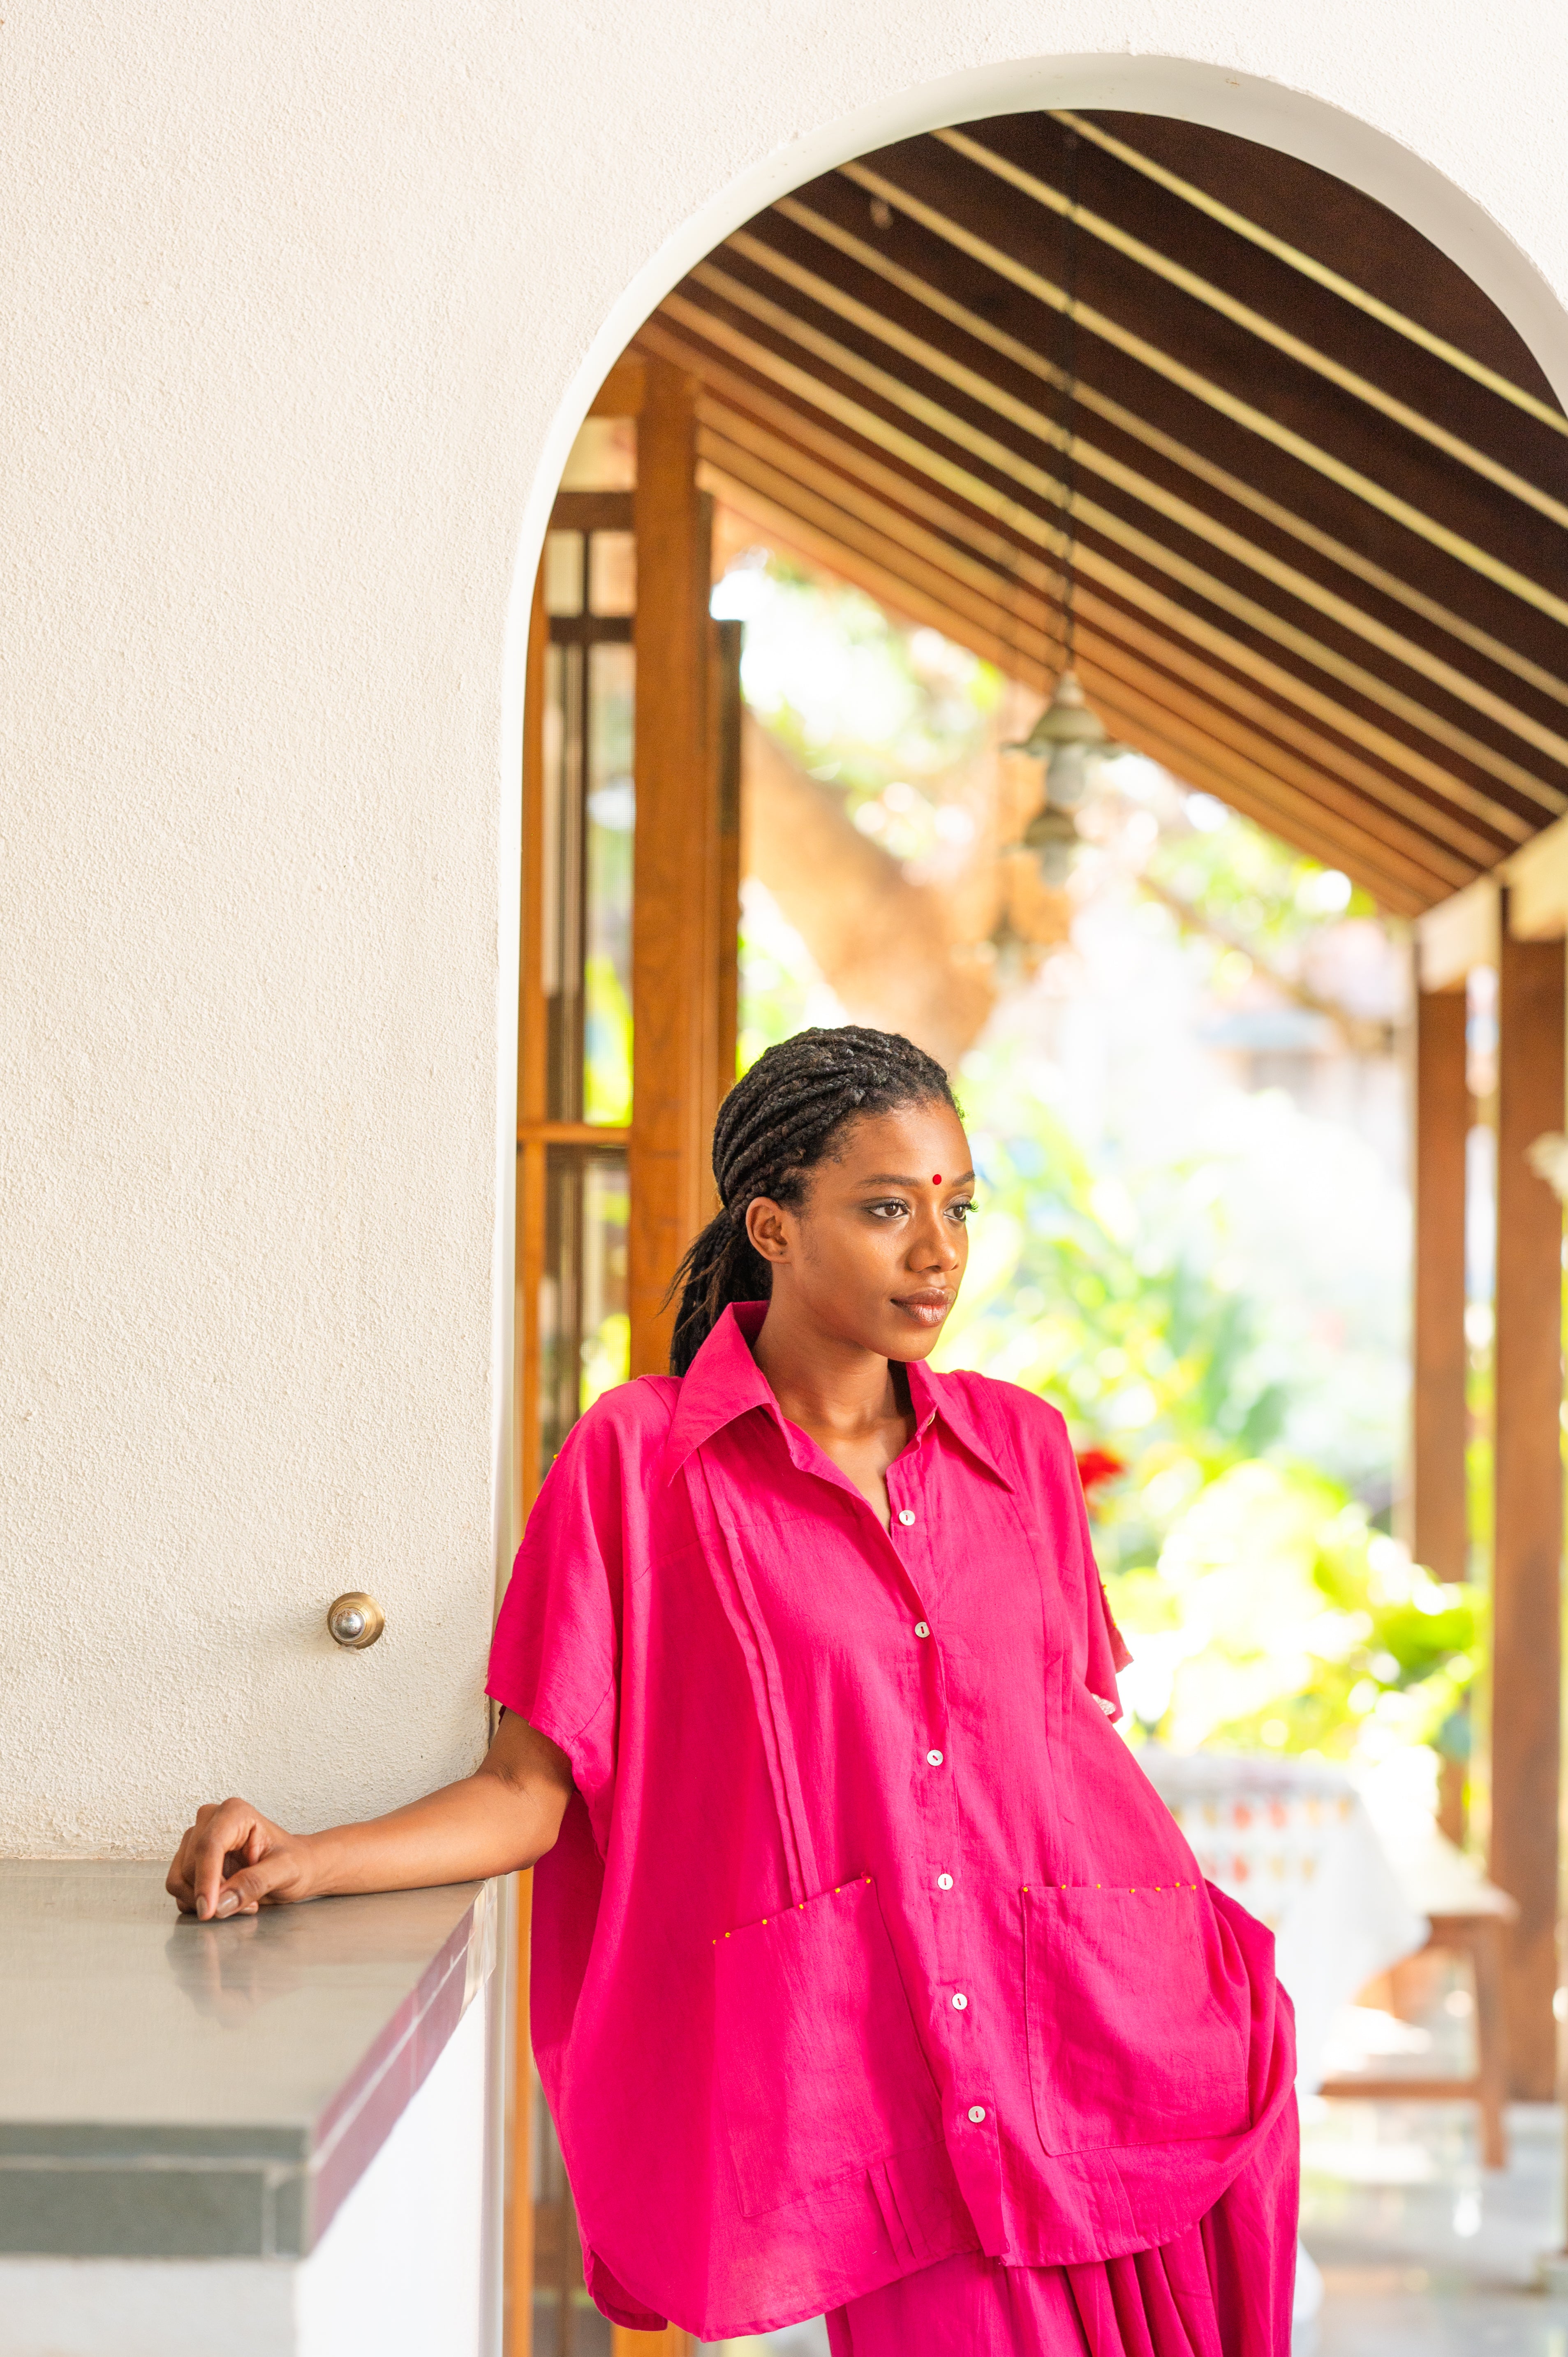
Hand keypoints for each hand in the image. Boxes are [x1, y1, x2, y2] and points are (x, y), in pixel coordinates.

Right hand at [166, 1797, 317, 1919]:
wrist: (296, 1867)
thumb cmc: (295, 1862)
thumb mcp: (286, 1871)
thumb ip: (255, 1883)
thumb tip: (221, 1903)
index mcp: (234, 1813)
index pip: (208, 1846)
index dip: (205, 1880)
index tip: (209, 1910)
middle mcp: (210, 1822)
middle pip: (191, 1866)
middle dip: (214, 1895)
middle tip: (248, 1906)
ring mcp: (195, 1841)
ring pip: (179, 1879)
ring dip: (204, 1901)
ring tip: (241, 1903)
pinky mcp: (189, 1862)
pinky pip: (180, 1890)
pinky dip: (199, 1903)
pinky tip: (227, 1901)